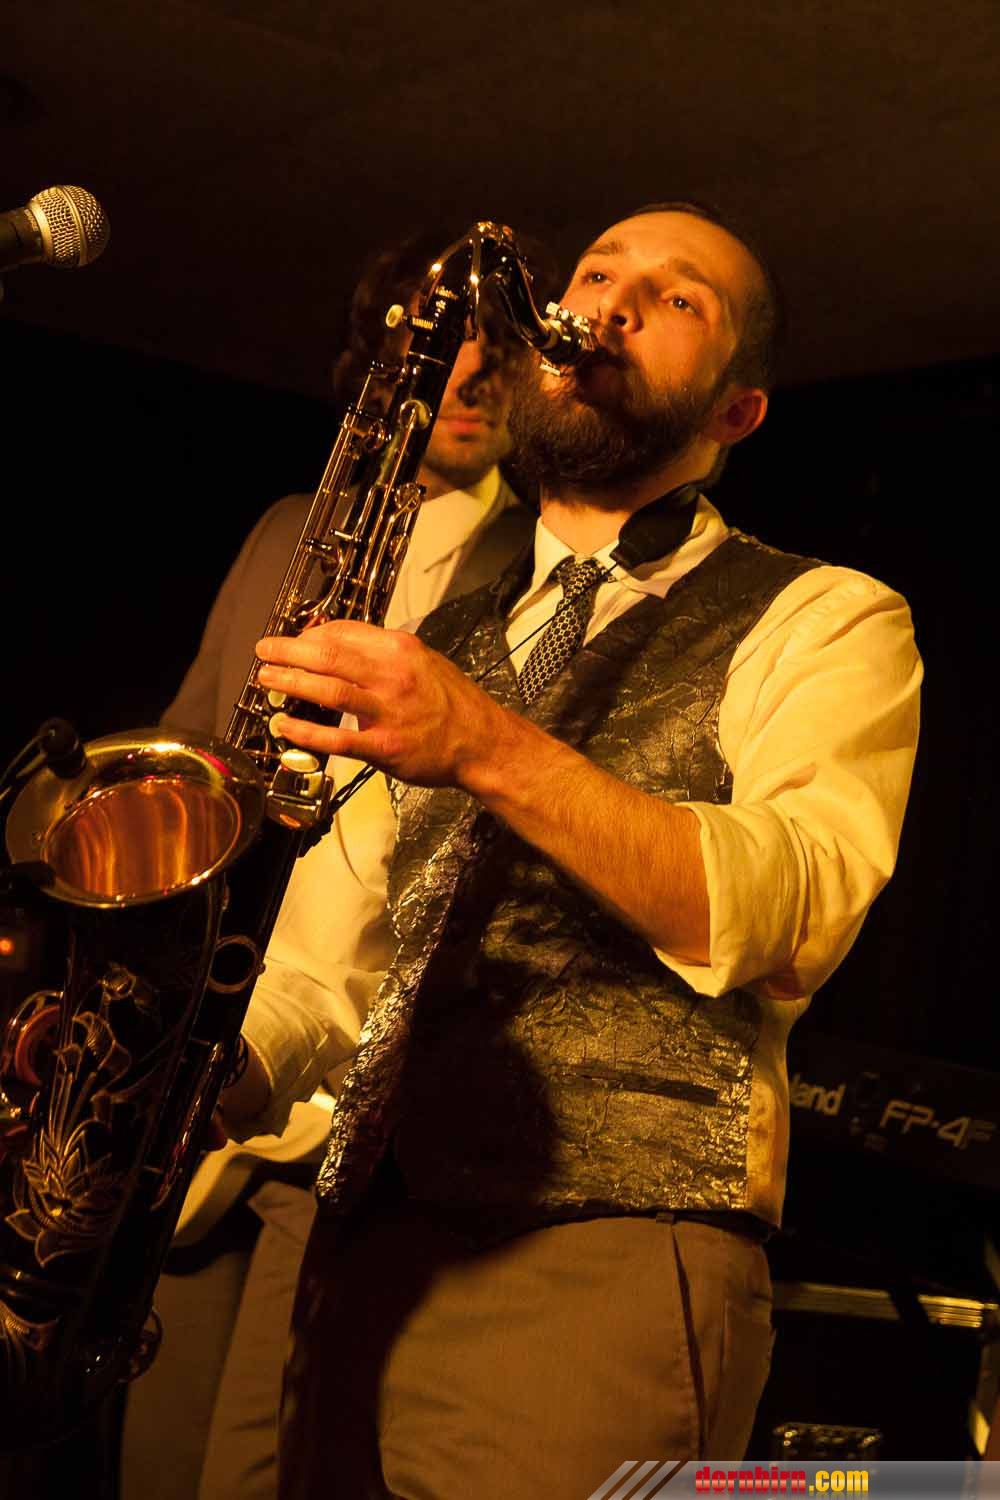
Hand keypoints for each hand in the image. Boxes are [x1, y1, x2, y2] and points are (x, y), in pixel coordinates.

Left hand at [255, 620, 507, 788]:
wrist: (483, 741)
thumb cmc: (453, 702)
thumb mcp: (423, 661)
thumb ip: (383, 653)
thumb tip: (340, 645)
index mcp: (401, 649)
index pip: (343, 632)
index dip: (310, 634)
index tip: (294, 639)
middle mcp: (392, 676)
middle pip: (328, 655)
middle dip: (288, 651)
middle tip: (266, 651)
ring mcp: (387, 712)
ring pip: (328, 690)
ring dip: (291, 682)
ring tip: (268, 679)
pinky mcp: (384, 746)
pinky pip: (336, 738)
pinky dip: (305, 731)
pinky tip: (285, 725)